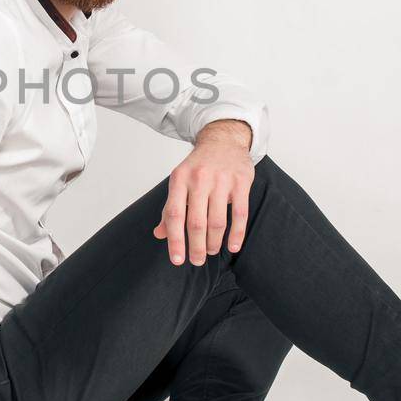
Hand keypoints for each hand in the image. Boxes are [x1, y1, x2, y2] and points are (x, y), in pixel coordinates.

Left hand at [152, 118, 254, 264]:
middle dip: (196, 247)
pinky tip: (232, 246)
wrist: (223, 140)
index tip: (178, 260)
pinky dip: (236, 234)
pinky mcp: (241, 181)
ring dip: (214, 242)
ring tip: (212, 251)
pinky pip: (239, 214)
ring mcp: (221, 180)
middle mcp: (199, 178)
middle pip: (196, 222)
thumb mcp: (179, 182)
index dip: (175, 240)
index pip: (174, 214)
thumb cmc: (199, 166)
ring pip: (217, 221)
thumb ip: (170, 208)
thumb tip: (159, 234)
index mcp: (179, 179)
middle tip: (197, 260)